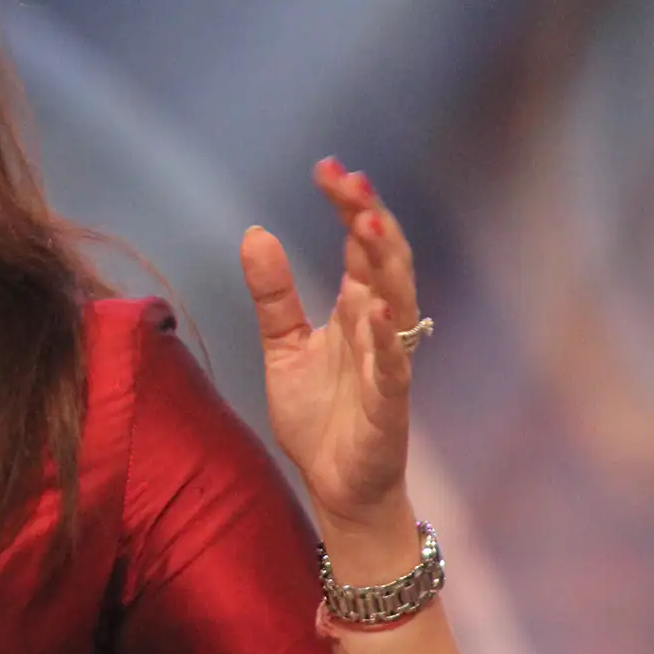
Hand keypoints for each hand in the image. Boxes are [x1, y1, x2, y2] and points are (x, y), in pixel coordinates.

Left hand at [239, 158, 423, 533]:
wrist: (336, 486)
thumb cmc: (320, 416)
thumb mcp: (282, 345)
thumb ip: (272, 294)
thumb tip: (255, 233)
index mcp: (355, 310)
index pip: (358, 246)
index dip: (348, 206)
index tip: (327, 167)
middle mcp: (379, 329)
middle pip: (385, 262)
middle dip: (371, 219)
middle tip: (351, 180)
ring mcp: (388, 365)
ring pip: (398, 304)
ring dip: (385, 266)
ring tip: (366, 225)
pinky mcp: (389, 406)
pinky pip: (392, 368)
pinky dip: (385, 339)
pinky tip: (374, 309)